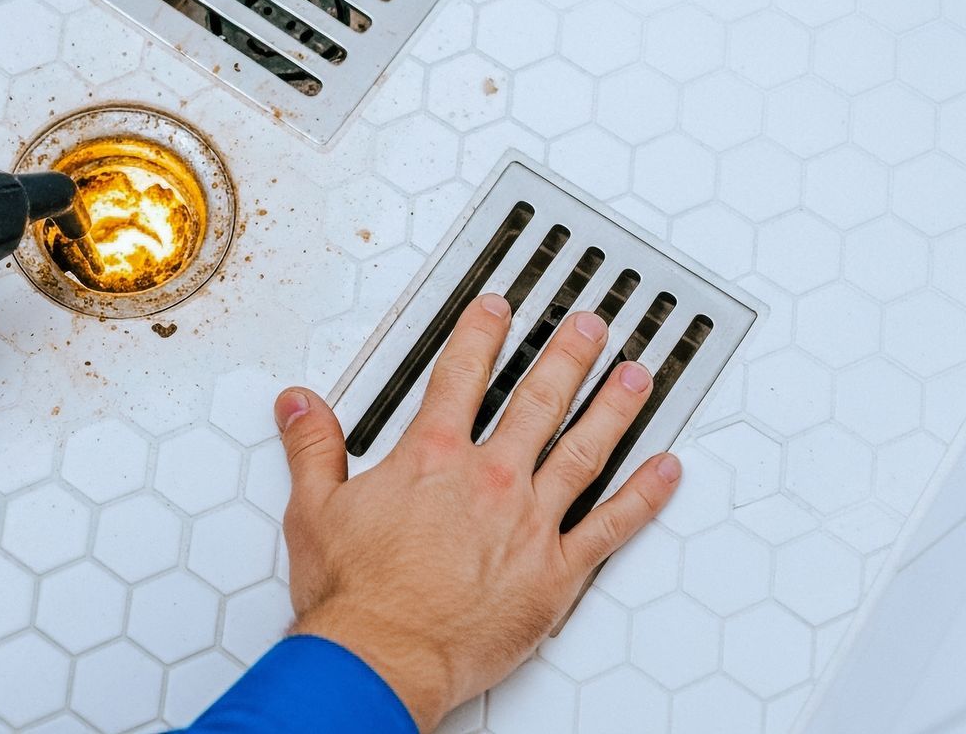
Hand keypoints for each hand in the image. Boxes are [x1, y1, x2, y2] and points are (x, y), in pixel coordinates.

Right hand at [278, 294, 681, 727]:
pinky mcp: (554, 573)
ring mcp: (529, 524)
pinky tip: (665, 471)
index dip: (481, 334)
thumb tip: (300, 405)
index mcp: (432, 458)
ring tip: (636, 375)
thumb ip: (313, 447)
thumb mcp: (313, 508)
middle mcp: (489, 480)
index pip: (461, 375)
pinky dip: (644, 496)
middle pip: (538, 400)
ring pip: (584, 450)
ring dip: (614, 407)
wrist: (384, 657)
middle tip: (590, 327)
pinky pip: (611, 527)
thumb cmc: (355, 596)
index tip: (497, 309)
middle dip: (568, 355)